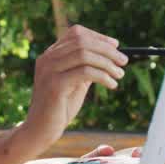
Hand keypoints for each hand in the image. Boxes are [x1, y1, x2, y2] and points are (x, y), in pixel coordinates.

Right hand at [21, 25, 127, 152]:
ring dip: (107, 63)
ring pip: (84, 54)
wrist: (41, 130)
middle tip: (124, 61)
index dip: (98, 37)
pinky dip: (103, 76)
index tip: (116, 45)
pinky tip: (112, 84)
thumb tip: (110, 53)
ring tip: (120, 74)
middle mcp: (47, 59)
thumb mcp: (75, 82)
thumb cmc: (60, 107)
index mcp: (50, 55)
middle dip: (107, 49)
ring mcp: (49, 70)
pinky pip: (84, 72)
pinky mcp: (55, 85)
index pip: (76, 33)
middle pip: (82, 41)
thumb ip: (86, 67)